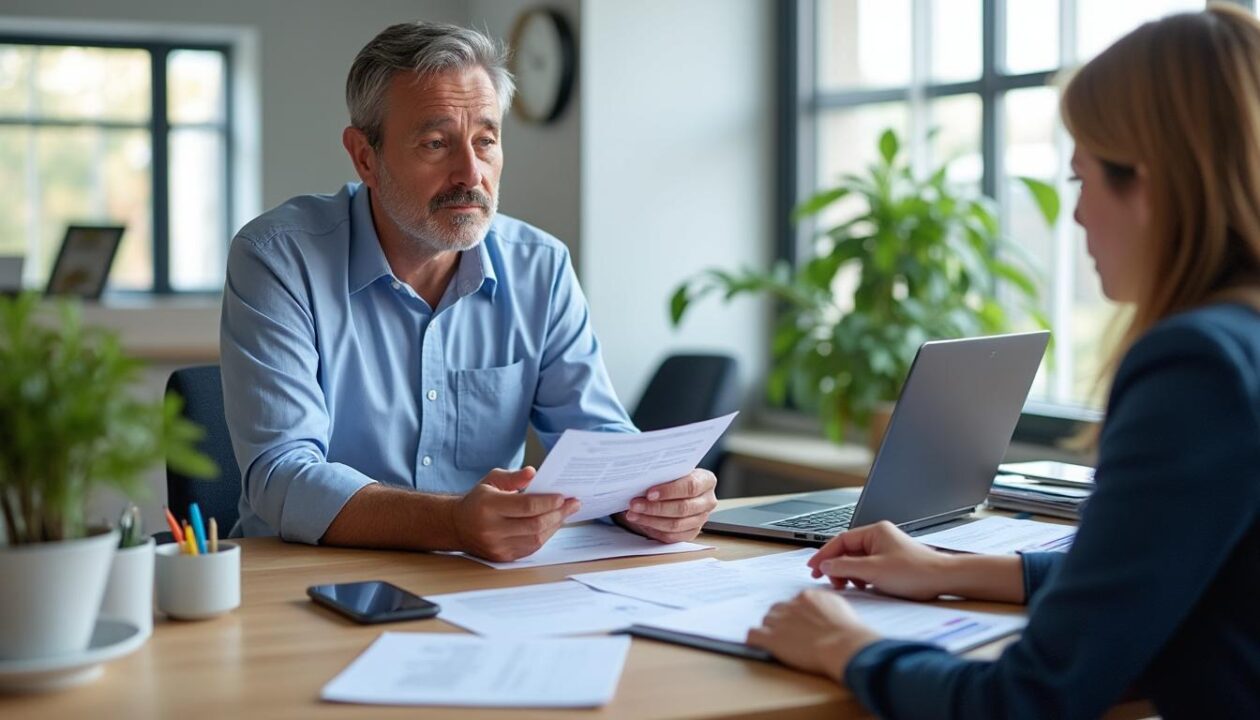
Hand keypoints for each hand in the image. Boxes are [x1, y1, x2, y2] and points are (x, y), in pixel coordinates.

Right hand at [453, 466, 579, 561]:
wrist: (457, 526)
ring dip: (555, 525)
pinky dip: (545, 536)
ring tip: (565, 513)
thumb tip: (533, 473)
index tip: (563, 496)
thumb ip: (513, 476)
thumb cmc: (478, 500)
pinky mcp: (503, 557)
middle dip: (558, 514)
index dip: (548, 502)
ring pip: (535, 539)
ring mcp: (497, 546)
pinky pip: (531, 548)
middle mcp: (491, 529)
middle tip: (573, 504)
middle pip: (534, 524)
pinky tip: (552, 524)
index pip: (526, 506)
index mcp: (488, 506)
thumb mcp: (491, 480)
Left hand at [616, 469, 717, 542]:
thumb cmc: (671, 478)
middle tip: (635, 504)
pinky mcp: (691, 533)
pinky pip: (672, 536)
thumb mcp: (670, 471)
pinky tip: (641, 522)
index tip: (649, 493)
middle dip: (655, 507)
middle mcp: (708, 501)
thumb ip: (663, 474)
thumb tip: (642, 479)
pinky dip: (654, 530)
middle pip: (683, 508)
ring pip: (676, 524)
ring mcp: (701, 519)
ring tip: (633, 513)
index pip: (691, 486)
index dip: (669, 491)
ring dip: (651, 520)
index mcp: (706, 481)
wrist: (673, 490)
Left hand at [746, 589, 880, 681]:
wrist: (844, 645)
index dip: (795, 616)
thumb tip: (822, 609)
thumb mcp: (841, 607)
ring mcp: (779, 621)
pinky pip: (753, 635)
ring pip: (766, 621)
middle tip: (791, 637)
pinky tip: (760, 646)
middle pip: (777, 610)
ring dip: (770, 631)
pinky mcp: (772, 638)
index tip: (800, 626)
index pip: (793, 603)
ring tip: (780, 644)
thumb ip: (826, 605)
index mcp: (807, 596)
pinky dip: (755, 640)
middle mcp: (791, 605)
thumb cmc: (849, 632)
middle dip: (781, 622)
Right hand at [806, 520, 951, 600]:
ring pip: (857, 560)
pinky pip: (868, 568)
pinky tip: (863, 587)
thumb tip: (824, 565)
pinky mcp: (891, 563)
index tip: (813, 568)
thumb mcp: (873, 570)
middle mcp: (879, 537)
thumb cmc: (914, 572)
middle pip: (847, 550)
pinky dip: (861, 577)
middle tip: (830, 582)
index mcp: (874, 532)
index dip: (824, 554)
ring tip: (847, 586)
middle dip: (836, 566)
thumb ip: (844, 567)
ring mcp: (886, 550)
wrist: (944, 579)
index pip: (840, 540)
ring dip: (848, 573)